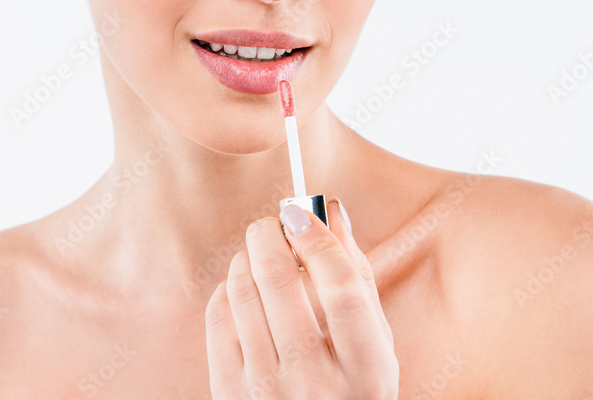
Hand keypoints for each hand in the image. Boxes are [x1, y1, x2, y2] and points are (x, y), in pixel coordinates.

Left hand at [205, 199, 397, 398]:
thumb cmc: (351, 388)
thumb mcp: (373, 347)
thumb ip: (356, 277)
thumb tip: (332, 209)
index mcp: (364, 373)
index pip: (340, 287)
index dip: (318, 238)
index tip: (302, 211)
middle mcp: (314, 384)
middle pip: (281, 281)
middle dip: (272, 235)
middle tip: (276, 222)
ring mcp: (265, 391)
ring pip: (243, 291)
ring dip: (249, 257)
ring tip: (262, 254)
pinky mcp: (228, 393)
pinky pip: (218, 317)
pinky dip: (230, 288)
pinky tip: (245, 286)